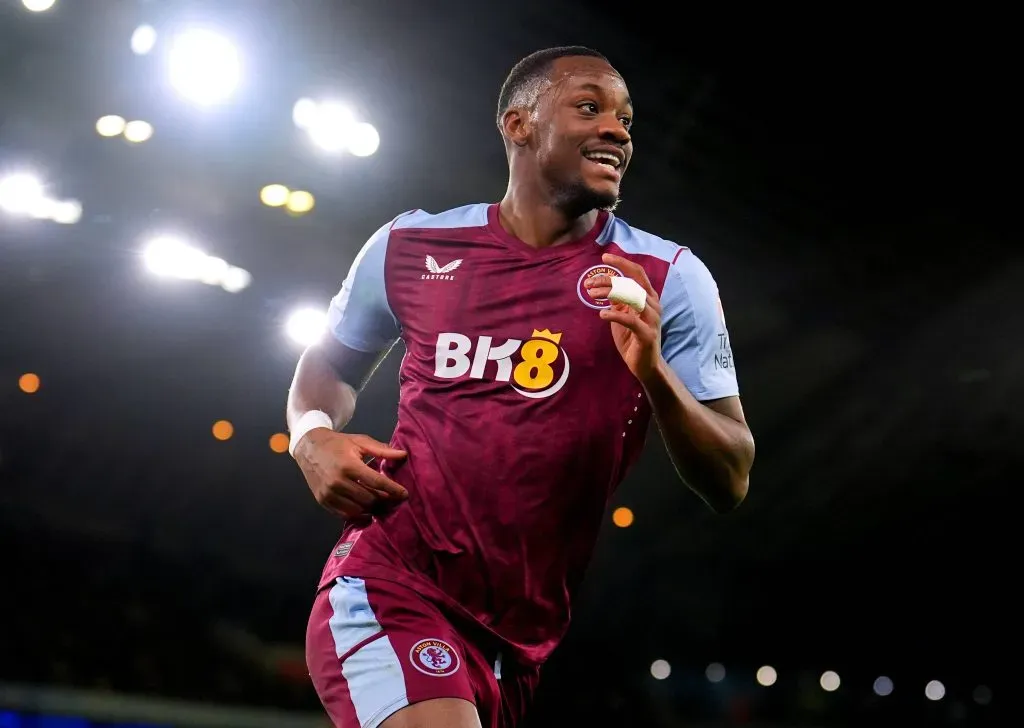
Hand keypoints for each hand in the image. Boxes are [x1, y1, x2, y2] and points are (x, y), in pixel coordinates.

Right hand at [294, 429, 408, 521]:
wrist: (309, 447)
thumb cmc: (338, 444)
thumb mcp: (360, 442)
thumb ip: (382, 450)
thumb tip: (403, 455)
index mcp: (349, 465)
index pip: (377, 482)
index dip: (393, 490)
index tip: (405, 494)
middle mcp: (338, 482)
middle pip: (369, 499)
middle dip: (384, 500)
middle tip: (393, 499)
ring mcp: (329, 494)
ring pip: (358, 510)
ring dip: (372, 509)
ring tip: (380, 503)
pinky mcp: (323, 501)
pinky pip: (345, 515)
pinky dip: (358, 514)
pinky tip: (366, 510)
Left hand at [584, 253, 662, 381]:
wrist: (645, 366)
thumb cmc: (633, 339)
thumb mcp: (623, 315)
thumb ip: (618, 301)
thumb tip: (605, 286)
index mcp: (648, 298)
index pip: (637, 273)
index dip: (622, 263)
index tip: (604, 258)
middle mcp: (653, 305)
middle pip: (631, 283)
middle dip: (609, 280)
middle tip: (589, 283)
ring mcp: (652, 319)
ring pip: (631, 298)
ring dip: (609, 294)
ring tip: (592, 295)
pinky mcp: (647, 335)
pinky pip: (630, 320)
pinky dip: (614, 315)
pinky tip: (602, 314)